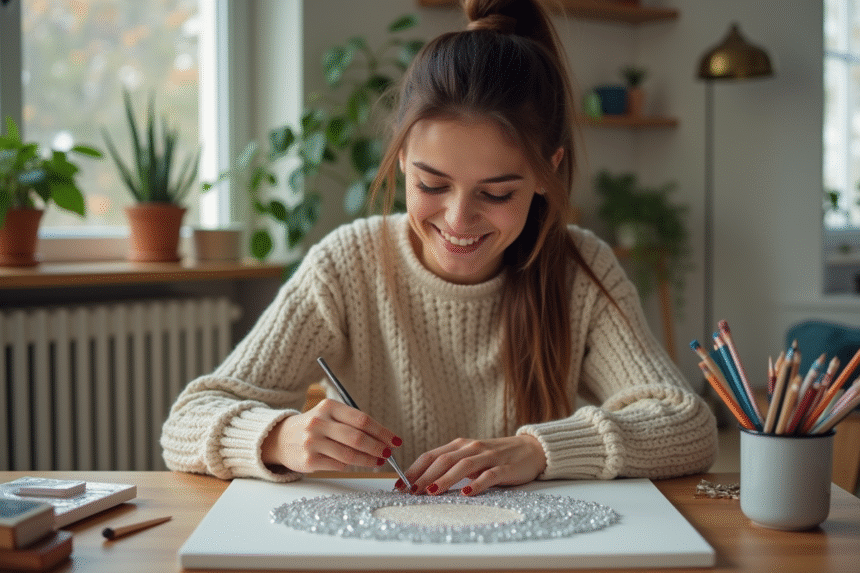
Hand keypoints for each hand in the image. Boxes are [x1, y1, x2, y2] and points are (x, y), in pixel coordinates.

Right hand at [261, 399, 401, 472]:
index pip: (362, 419)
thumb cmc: (315, 426)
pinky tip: (356, 464)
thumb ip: (353, 423)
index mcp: (328, 406)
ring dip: (368, 460)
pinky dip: (351, 465)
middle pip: (357, 437)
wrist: (281, 438)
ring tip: (378, 461)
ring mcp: (312, 442)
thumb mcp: (330, 415)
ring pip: (349, 454)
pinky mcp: (308, 460)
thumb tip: (384, 438)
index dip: (382, 431)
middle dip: (378, 447)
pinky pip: (338, 465)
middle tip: (389, 453)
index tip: (395, 440)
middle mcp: (319, 422)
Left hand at [399, 435, 546, 495]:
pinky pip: (489, 476)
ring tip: (431, 492)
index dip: (414, 470)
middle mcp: (471, 448)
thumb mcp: (470, 459)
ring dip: (445, 479)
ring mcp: (489, 457)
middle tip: (410, 491)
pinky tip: (467, 493)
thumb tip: (423, 483)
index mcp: (460, 445)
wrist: (531, 449)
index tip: (399, 485)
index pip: (431, 456)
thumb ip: (451, 467)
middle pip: (443, 460)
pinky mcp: (505, 468)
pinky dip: (477, 484)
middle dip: (424, 476)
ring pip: (463, 466)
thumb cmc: (496, 457)